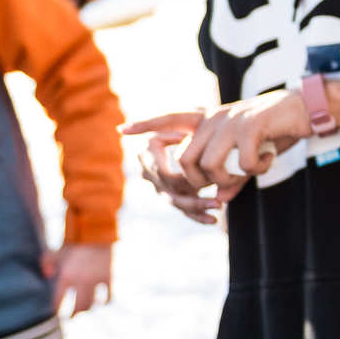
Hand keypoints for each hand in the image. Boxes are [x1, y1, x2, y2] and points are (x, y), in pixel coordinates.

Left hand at [43, 244, 110, 316]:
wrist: (96, 231)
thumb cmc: (74, 243)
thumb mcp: (57, 252)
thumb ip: (47, 263)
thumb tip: (46, 275)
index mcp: (66, 276)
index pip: (58, 302)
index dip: (56, 311)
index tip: (55, 314)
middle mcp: (81, 281)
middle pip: (78, 308)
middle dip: (73, 315)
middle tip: (71, 316)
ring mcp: (96, 280)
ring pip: (92, 305)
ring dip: (87, 309)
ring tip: (84, 309)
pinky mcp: (108, 277)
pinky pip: (108, 297)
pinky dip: (105, 301)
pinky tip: (101, 301)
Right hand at [125, 109, 221, 223]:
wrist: (213, 129)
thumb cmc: (196, 120)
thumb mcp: (179, 117)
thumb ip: (154, 122)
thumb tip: (120, 131)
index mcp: (148, 153)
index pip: (161, 173)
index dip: (181, 176)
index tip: (204, 172)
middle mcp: (151, 172)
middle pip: (169, 191)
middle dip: (193, 195)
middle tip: (217, 196)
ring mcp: (162, 186)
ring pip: (176, 202)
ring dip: (198, 207)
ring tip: (218, 205)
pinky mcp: (174, 196)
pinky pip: (184, 210)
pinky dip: (198, 216)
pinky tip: (213, 220)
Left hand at [127, 90, 308, 203]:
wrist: (307, 106)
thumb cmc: (276, 129)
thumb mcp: (249, 153)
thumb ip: (231, 175)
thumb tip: (219, 200)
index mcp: (211, 119)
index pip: (172, 118)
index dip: (148, 125)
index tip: (123, 130)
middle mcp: (216, 118)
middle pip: (187, 160)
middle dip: (203, 182)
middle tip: (230, 183)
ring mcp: (232, 120)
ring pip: (210, 166)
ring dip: (231, 179)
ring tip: (252, 171)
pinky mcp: (252, 126)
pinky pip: (243, 164)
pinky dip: (258, 169)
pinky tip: (270, 159)